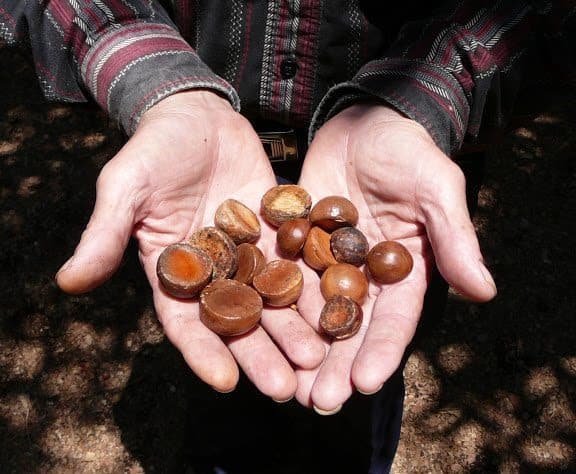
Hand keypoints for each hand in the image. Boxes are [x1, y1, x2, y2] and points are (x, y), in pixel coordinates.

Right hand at [56, 90, 324, 399]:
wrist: (197, 116)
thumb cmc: (154, 149)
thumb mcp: (125, 187)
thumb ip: (105, 234)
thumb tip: (68, 282)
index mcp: (174, 272)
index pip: (186, 323)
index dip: (202, 354)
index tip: (225, 383)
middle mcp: (215, 272)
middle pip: (238, 323)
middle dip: (260, 354)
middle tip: (286, 388)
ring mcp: (250, 255)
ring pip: (273, 300)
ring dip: (294, 331)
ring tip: (317, 360)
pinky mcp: (279, 233)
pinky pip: (300, 263)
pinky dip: (316, 287)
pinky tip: (339, 308)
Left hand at [296, 104, 496, 412]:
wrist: (362, 122)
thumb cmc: (406, 151)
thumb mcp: (435, 187)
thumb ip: (454, 237)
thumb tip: (484, 292)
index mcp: (403, 271)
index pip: (394, 319)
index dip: (381, 351)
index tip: (366, 383)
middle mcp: (363, 276)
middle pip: (350, 328)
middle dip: (336, 365)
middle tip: (318, 401)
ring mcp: (326, 263)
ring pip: (312, 314)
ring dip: (300, 350)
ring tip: (285, 386)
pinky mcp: (296, 245)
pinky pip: (282, 279)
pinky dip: (271, 306)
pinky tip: (255, 331)